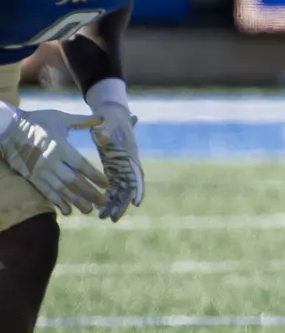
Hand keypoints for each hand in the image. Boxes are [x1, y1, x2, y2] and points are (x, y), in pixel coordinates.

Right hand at [0, 109, 107, 215]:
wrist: (8, 128)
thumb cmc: (38, 121)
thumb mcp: (60, 118)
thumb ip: (82, 121)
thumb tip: (102, 118)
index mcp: (60, 147)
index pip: (81, 165)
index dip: (94, 176)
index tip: (106, 184)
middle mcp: (51, 161)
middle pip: (73, 181)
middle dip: (89, 192)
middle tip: (103, 202)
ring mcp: (40, 171)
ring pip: (60, 189)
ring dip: (75, 201)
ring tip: (88, 210)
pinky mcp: (31, 176)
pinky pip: (45, 191)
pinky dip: (57, 201)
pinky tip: (67, 210)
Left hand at [88, 101, 142, 221]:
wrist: (111, 114)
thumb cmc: (110, 118)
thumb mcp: (108, 123)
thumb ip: (104, 130)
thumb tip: (98, 133)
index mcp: (129, 155)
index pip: (136, 175)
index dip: (137, 189)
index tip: (135, 202)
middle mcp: (128, 165)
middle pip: (129, 188)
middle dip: (122, 203)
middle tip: (113, 218)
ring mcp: (121, 168)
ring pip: (120, 190)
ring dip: (114, 204)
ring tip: (103, 217)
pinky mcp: (113, 169)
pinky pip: (112, 187)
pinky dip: (107, 198)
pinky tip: (99, 208)